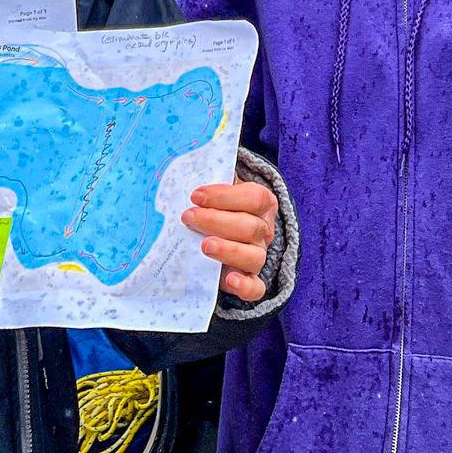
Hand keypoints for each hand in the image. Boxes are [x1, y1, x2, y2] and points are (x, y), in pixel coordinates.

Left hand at [180, 177, 278, 303]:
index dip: (225, 196)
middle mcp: (263, 230)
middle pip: (250, 227)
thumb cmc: (214, 206)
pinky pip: (256, 289)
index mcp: (261, 203)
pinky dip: (245, 286)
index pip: (254, 197)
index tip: (195, 195)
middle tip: (188, 217)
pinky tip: (229, 280)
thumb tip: (190, 163)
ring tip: (203, 245)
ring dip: (227, 250)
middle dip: (216, 221)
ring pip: (254, 257)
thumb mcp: (215, 190)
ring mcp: (258, 257)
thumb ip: (210, 177)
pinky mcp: (250, 282)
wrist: (216, 234)